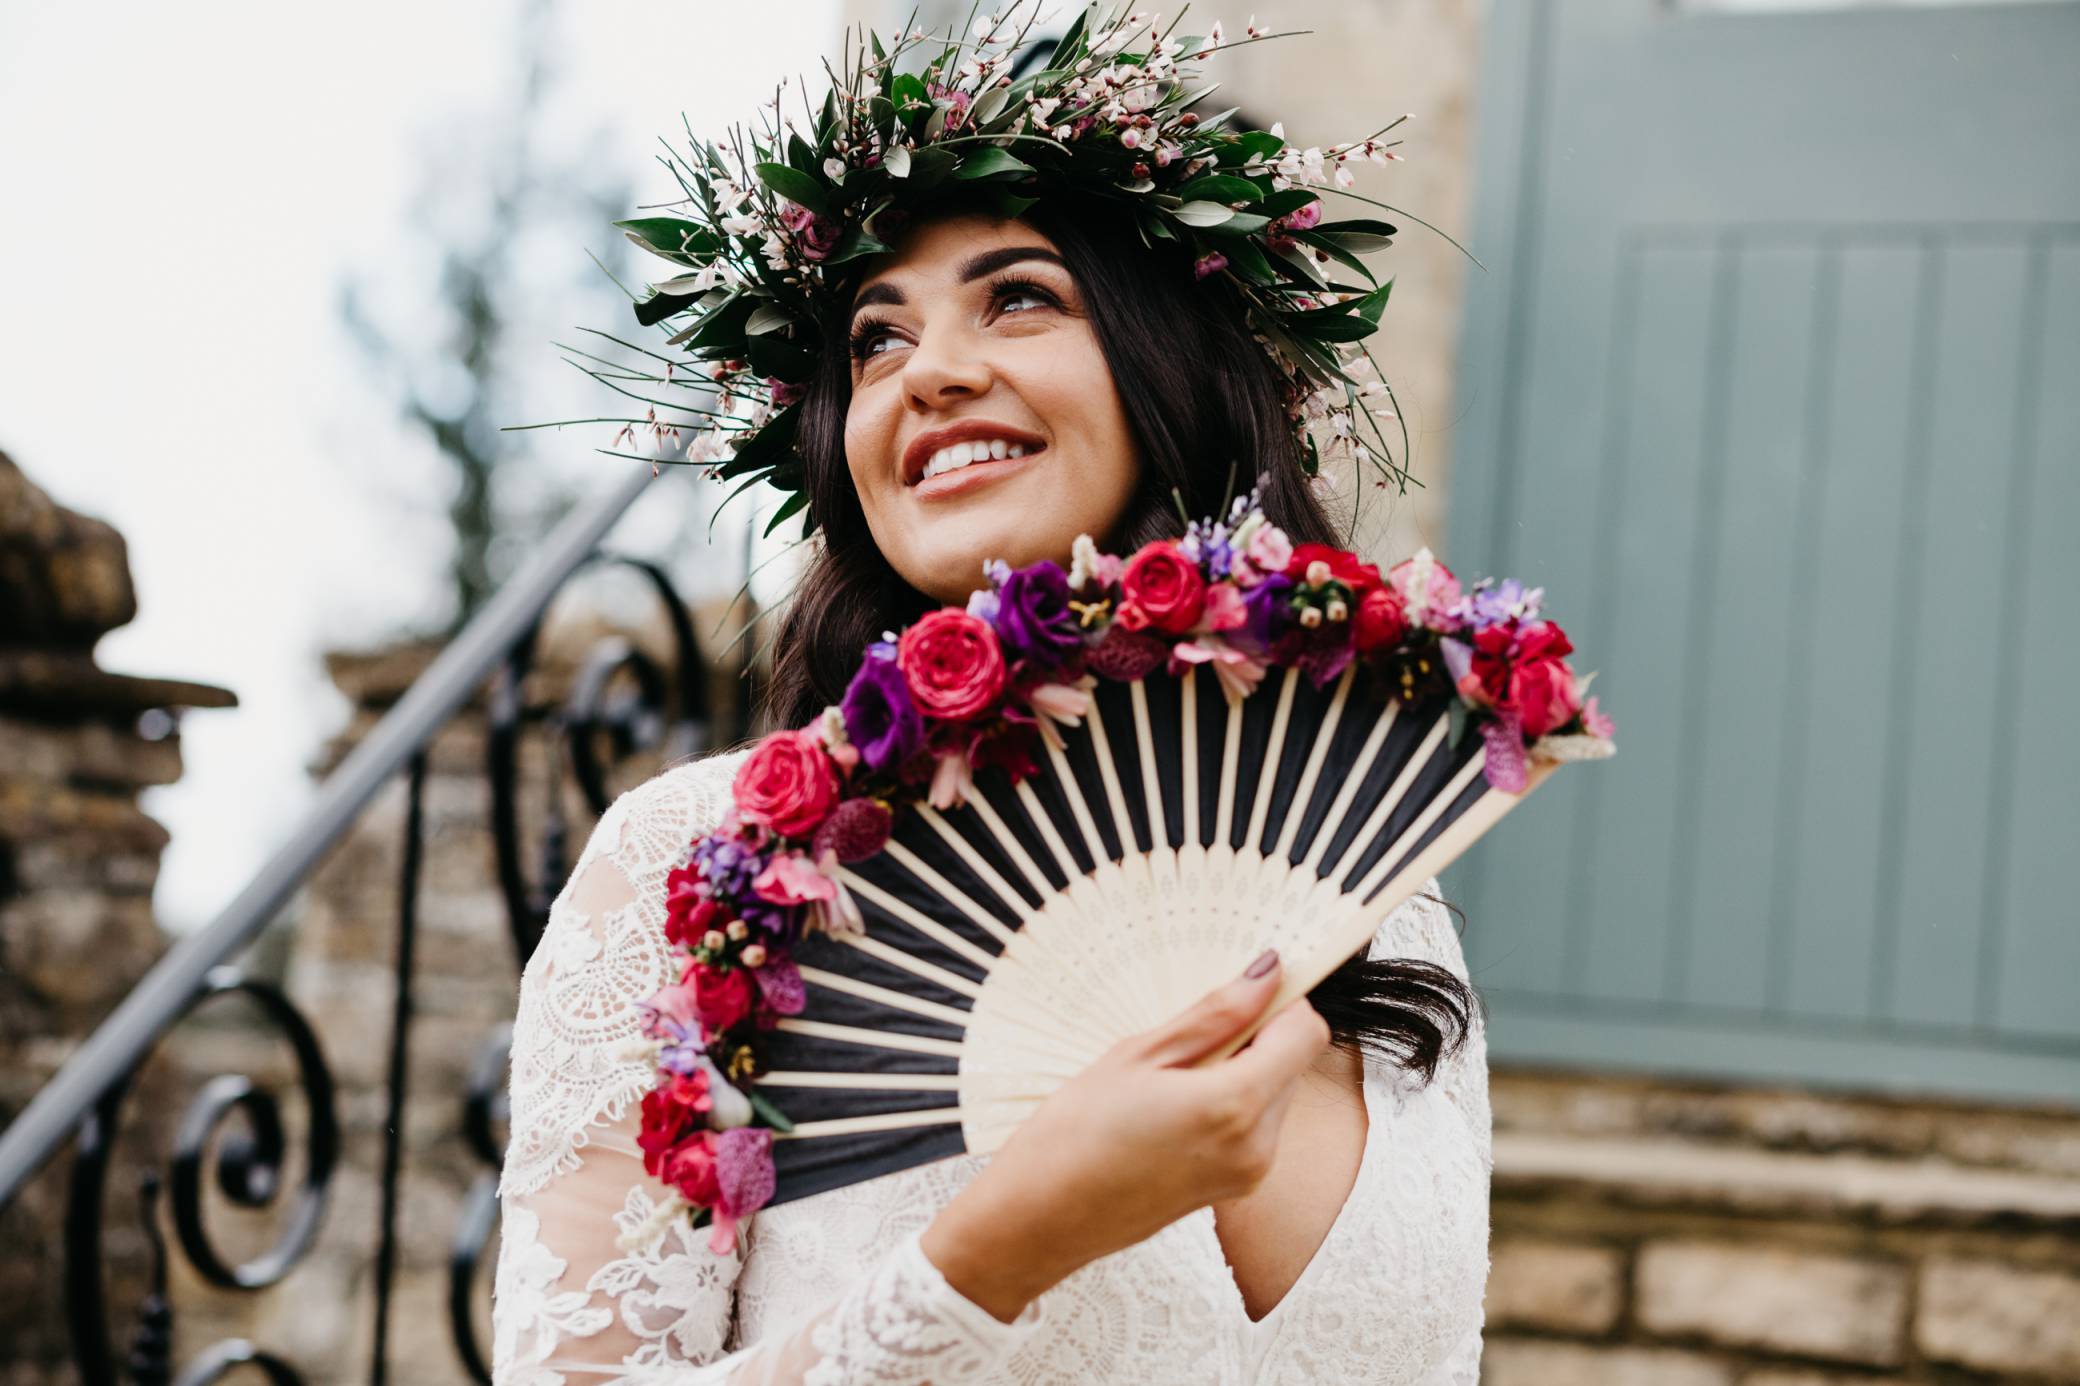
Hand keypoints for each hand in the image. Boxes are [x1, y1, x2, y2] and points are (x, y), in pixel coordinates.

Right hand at [919, 949, 1331, 1321]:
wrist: (1041, 1219)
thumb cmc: (1074, 1135)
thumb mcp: (1138, 1055)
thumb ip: (1213, 1016)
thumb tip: (1266, 976)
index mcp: (1235, 1105)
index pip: (1305, 1034)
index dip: (1282, 1002)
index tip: (1245, 988)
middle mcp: (1257, 1145)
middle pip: (1293, 1062)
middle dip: (1256, 1036)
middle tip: (1187, 1034)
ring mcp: (1249, 1174)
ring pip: (1275, 1093)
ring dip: (1240, 1069)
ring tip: (1170, 1076)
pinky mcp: (1234, 1188)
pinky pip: (1255, 1126)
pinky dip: (1229, 1102)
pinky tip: (1171, 1106)